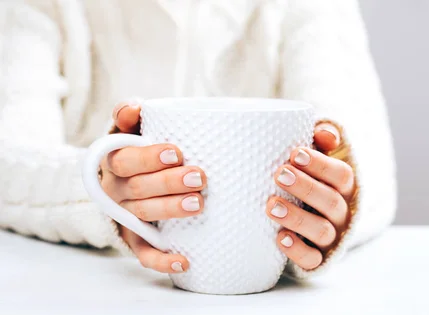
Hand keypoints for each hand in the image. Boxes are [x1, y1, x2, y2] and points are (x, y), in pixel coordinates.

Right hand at [101, 101, 206, 273]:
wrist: (119, 180)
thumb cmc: (134, 150)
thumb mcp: (126, 131)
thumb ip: (128, 116)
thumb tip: (135, 106)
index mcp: (114, 162)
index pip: (125, 160)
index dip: (149, 157)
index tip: (176, 152)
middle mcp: (116, 191)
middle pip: (138, 189)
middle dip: (170, 183)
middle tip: (200, 177)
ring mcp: (125, 216)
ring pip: (143, 216)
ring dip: (171, 210)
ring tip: (200, 204)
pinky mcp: (135, 238)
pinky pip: (144, 253)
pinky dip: (162, 260)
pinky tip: (185, 261)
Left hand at [267, 123, 354, 269]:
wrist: (304, 222)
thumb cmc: (308, 180)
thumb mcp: (316, 158)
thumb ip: (322, 140)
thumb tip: (325, 134)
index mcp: (344, 188)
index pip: (343, 175)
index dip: (321, 165)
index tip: (294, 154)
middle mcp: (342, 213)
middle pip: (332, 201)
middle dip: (305, 187)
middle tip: (279, 174)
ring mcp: (332, 237)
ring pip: (323, 231)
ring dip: (297, 218)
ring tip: (271, 206)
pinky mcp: (318, 259)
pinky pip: (312, 259)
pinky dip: (297, 250)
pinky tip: (280, 238)